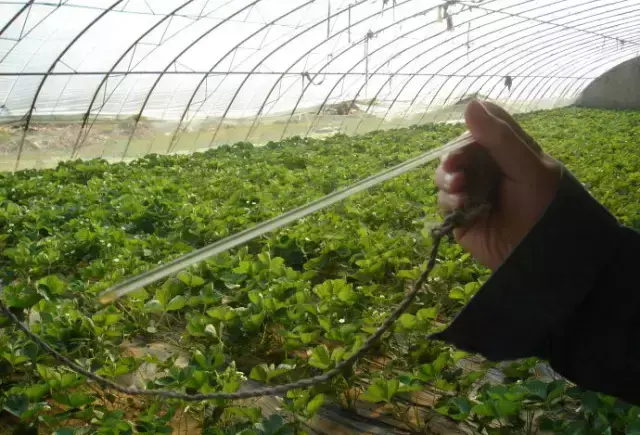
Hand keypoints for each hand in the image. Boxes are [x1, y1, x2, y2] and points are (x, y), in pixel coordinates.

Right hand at [435, 100, 561, 269]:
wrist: (539, 251)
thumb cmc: (541, 203)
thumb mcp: (527, 166)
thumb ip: (499, 137)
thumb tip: (469, 104)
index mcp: (507, 151)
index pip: (484, 128)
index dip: (472, 128)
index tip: (468, 131)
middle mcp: (487, 168)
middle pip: (458, 151)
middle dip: (454, 158)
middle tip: (455, 166)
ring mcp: (472, 191)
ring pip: (446, 175)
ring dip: (448, 179)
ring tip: (459, 188)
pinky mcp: (460, 214)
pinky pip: (444, 200)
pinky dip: (449, 201)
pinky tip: (462, 206)